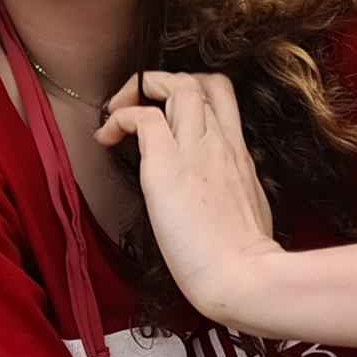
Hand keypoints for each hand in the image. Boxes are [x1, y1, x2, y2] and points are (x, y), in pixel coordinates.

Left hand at [99, 72, 282, 321]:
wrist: (244, 276)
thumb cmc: (246, 259)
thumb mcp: (250, 210)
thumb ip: (232, 191)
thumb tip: (214, 195)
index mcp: (239, 153)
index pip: (220, 96)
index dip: (189, 90)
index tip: (166, 113)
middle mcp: (220, 142)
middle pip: (198, 80)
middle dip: (161, 80)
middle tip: (136, 105)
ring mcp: (195, 150)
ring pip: (175, 85)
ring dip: (138, 89)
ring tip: (116, 113)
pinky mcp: (167, 166)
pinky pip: (142, 118)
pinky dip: (119, 118)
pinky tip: (106, 138)